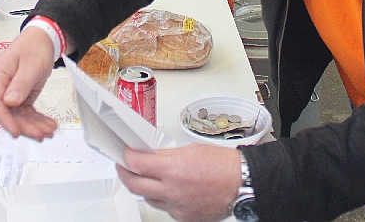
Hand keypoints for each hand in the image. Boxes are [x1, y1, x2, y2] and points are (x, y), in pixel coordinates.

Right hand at [0, 26, 58, 139]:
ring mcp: (11, 94)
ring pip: (19, 116)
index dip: (5, 119)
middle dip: (24, 126)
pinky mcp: (22, 97)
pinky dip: (37, 120)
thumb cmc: (33, 47)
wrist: (43, 40)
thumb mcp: (30, 65)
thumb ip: (20, 84)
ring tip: (49, 131)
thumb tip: (9, 103)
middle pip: (9, 114)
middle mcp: (2, 88)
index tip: (16, 131)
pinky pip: (27, 112)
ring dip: (33, 126)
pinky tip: (48, 125)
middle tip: (40, 134)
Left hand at [118, 144, 240, 221]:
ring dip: (145, 188)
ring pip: (149, 199)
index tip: (125, 155)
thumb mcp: (190, 150)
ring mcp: (176, 207)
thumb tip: (150, 157)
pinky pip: (165, 209)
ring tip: (149, 179)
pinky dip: (164, 199)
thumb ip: (166, 156)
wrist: (241, 183)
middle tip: (124, 168)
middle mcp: (171, 190)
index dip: (127, 158)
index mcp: (172, 169)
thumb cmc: (222, 165)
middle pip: (135, 186)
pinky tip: (171, 191)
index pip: (137, 164)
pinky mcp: (183, 218)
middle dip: (125, 175)